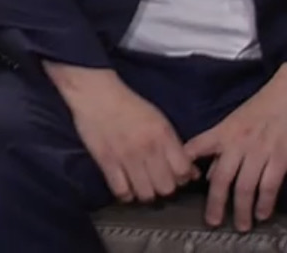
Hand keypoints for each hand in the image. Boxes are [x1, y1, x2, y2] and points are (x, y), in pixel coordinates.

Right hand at [45, 62, 198, 203]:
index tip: (174, 174)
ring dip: (145, 192)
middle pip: (166, 188)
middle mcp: (148, 148)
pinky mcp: (106, 162)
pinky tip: (125, 186)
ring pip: (145, 194)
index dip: (181, 177)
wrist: (95, 93)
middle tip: (156, 181)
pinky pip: (121, 191)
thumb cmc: (129, 104)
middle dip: (163, 187)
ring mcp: (126, 156)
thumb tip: (191, 173)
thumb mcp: (158, 120)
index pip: (183, 171)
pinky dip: (125, 193)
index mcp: (163, 135)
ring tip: (140, 184)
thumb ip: (174, 146)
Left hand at [182, 62, 286, 231]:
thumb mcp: (235, 119)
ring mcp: (259, 152)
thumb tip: (207, 172)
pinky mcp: (281, 158)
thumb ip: (220, 143)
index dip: (185, 167)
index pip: (197, 149)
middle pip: (221, 179)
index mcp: (223, 131)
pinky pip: (269, 185)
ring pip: (245, 187)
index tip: (178, 185)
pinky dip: (265, 202)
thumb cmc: (265, 104)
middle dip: (215, 203)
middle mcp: (237, 143)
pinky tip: (263, 214)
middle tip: (212, 221)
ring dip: (242, 209)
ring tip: (241, 225)